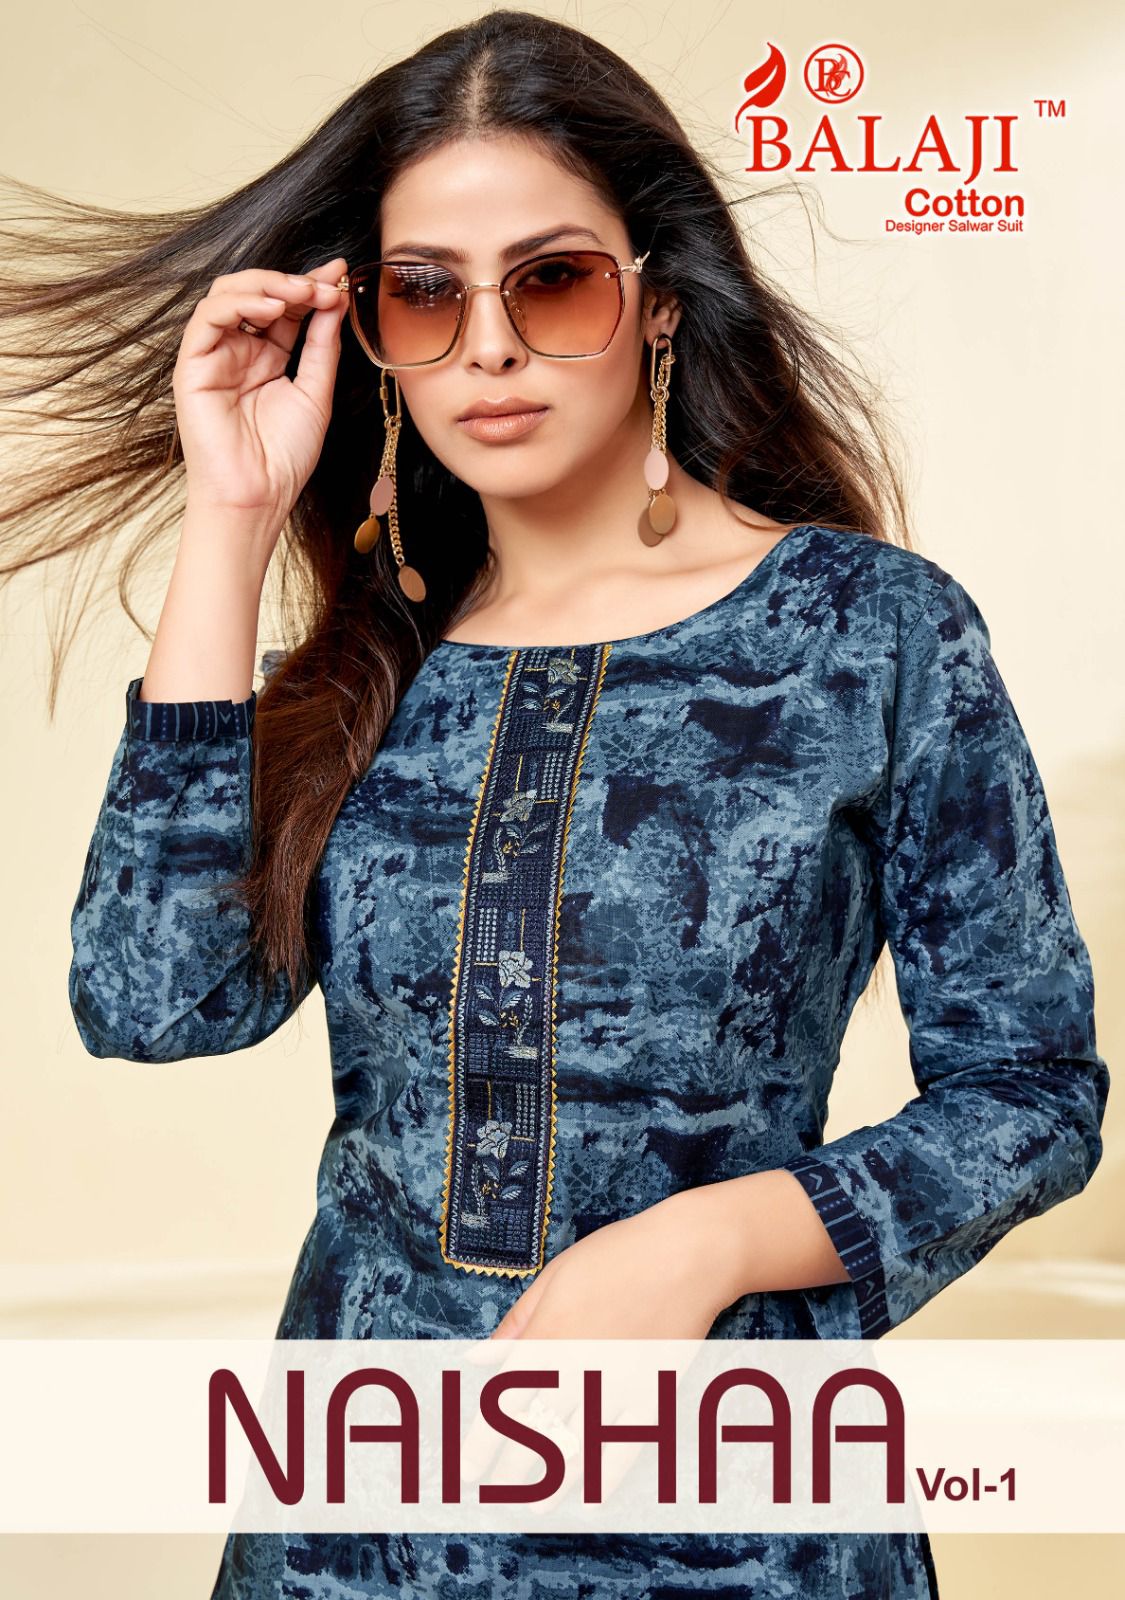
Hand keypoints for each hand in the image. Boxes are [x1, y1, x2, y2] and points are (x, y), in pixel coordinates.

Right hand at [172, 258, 349, 526]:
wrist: (258, 496)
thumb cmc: (284, 457)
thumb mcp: (315, 392)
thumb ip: (322, 345)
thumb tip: (335, 300)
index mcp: (267, 357)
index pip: (285, 307)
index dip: (310, 286)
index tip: (339, 274)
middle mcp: (238, 351)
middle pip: (256, 292)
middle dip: (292, 282)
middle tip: (324, 285)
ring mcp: (214, 355)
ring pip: (228, 294)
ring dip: (267, 285)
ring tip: (300, 293)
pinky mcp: (192, 365)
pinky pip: (208, 318)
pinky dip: (238, 304)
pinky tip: (270, 310)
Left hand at [458, 1194, 723, 1508]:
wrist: (688, 1254)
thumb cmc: (618, 1256)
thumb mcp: (556, 1276)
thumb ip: (517, 1323)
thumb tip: (477, 1357)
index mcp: (547, 1338)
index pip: (502, 1404)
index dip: (480, 1444)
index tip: (464, 1472)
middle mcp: (577, 1370)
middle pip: (534, 1435)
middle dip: (509, 1473)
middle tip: (492, 1497)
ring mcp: (617, 1388)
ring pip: (575, 1450)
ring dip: (550, 1485)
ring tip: (531, 1507)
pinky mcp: (653, 1397)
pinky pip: (625, 1450)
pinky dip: (604, 1481)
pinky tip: (587, 1502)